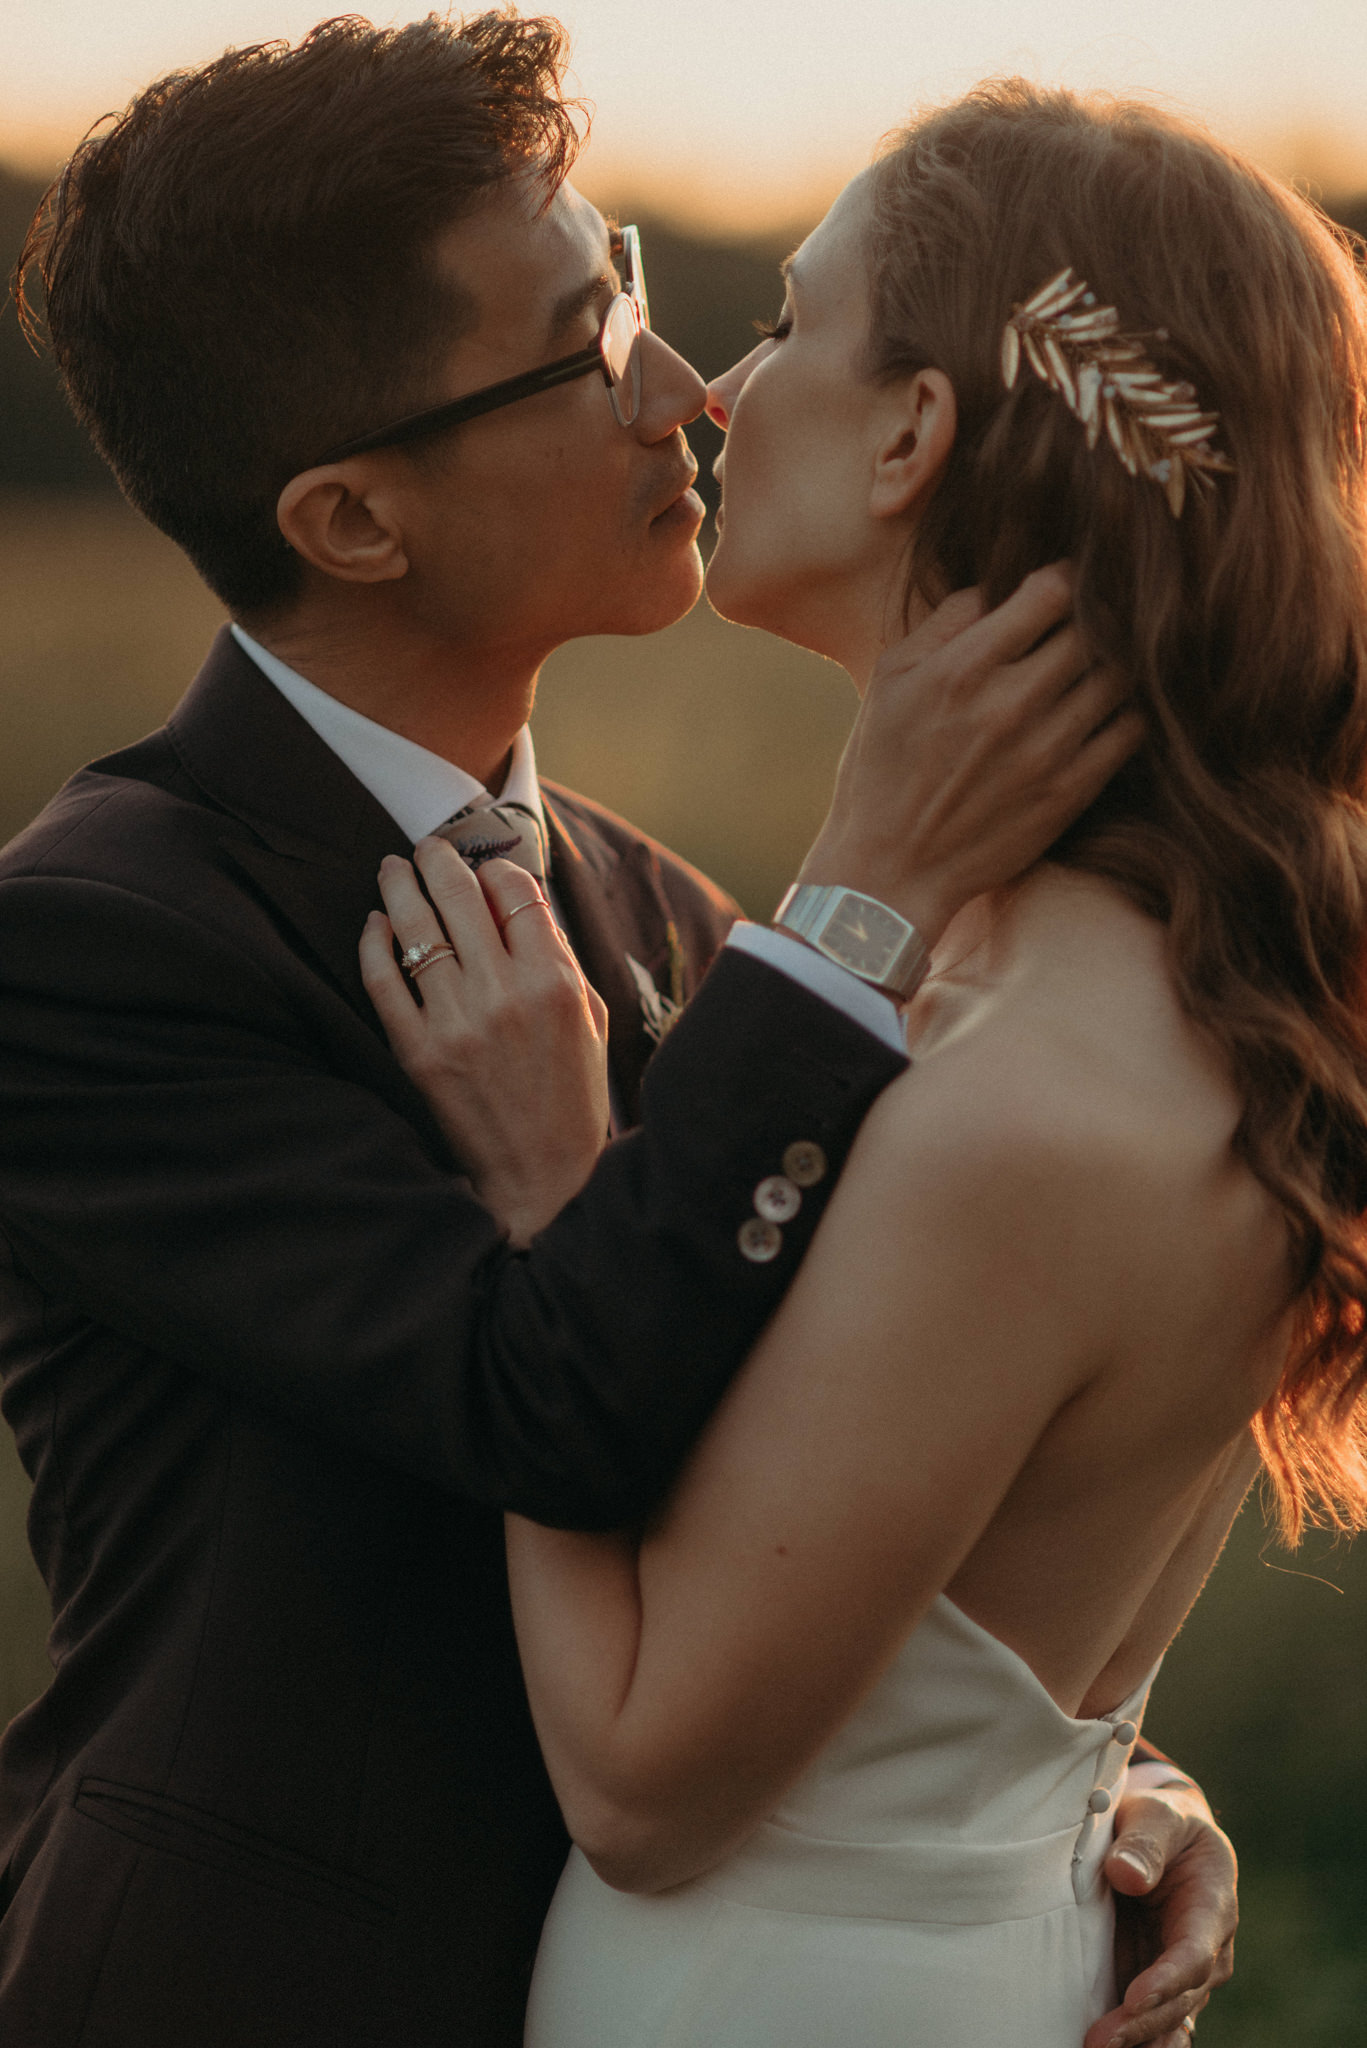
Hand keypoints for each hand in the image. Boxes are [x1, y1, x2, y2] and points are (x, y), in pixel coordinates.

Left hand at [360, 840, 609, 1244]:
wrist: (539, 1177)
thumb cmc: (570, 1097)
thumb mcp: (589, 1019)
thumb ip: (559, 958)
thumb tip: (521, 900)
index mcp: (554, 983)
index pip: (517, 892)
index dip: (497, 869)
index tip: (487, 870)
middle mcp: (505, 995)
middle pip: (461, 897)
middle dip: (440, 861)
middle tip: (427, 850)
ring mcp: (457, 1023)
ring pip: (417, 929)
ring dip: (400, 888)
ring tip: (393, 870)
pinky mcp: (419, 1052)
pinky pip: (384, 981)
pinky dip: (375, 944)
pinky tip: (376, 924)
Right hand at [798, 564, 1141, 945]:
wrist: (892, 871)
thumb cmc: (881, 770)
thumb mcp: (888, 682)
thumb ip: (944, 624)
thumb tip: (998, 588)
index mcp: (962, 669)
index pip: (1051, 591)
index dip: (1063, 579)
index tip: (1060, 588)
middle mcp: (1011, 704)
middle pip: (1093, 628)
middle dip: (1093, 618)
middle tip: (1086, 624)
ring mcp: (1047, 750)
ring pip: (1120, 676)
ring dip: (1114, 663)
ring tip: (1096, 666)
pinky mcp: (1071, 792)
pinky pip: (1129, 731)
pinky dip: (1126, 712)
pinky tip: (1104, 712)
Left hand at [1083, 1777, 1237, 2047]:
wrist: (1167, 1836)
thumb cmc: (1162, 1822)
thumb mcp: (1157, 1816)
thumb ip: (1144, 1842)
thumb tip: (1125, 1874)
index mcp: (1213, 1905)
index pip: (1193, 1953)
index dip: (1167, 1979)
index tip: (1135, 1997)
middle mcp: (1207, 1949)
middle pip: (1179, 1997)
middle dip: (1142, 2023)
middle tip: (1101, 2041)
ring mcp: (1185, 1972)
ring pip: (1168, 2017)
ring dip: (1137, 2038)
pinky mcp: (1159, 1981)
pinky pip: (1154, 2018)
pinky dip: (1138, 2038)